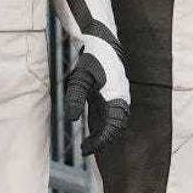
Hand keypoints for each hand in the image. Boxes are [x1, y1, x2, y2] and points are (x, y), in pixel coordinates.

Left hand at [64, 35, 129, 154]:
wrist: (103, 42)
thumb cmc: (92, 59)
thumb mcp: (80, 78)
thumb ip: (75, 97)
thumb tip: (71, 120)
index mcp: (116, 97)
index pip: (112, 127)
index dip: (100, 141)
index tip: (86, 149)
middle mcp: (121, 99)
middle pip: (116, 128)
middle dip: (102, 141)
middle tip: (84, 149)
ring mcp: (120, 97)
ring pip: (116, 123)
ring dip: (103, 135)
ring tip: (87, 144)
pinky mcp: (115, 95)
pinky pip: (113, 116)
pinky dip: (104, 127)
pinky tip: (91, 132)